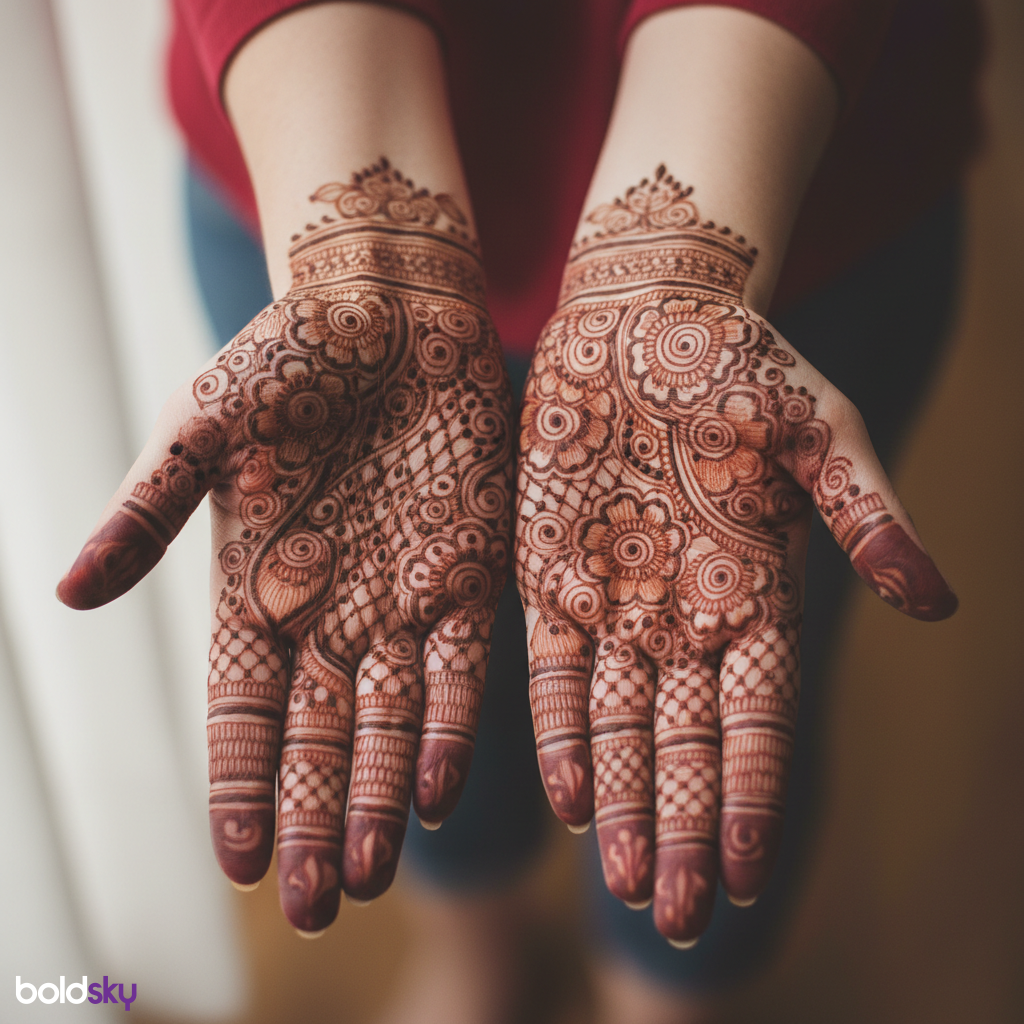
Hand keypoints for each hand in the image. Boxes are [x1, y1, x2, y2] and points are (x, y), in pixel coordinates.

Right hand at [58, 164, 512, 931]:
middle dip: (314, 821)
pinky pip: (464, 668)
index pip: (243, 712)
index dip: (240, 786)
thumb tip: (69, 592)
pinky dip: (449, 729)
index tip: (240, 861)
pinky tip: (436, 791)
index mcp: (257, 585)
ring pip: (389, 722)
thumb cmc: (289, 354)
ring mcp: (403, 597)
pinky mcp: (472, 572)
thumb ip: (151, 511)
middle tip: (313, 906)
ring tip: (369, 874)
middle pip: (319, 738)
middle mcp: (331, 609)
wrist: (391, 305)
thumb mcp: (205, 427)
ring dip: (378, 798)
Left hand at [515, 168, 955, 944]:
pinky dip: (560, 734)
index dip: (754, 796)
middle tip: (679, 918)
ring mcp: (614, 602)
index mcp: (757, 593)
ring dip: (626, 807)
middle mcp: (684, 616)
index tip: (747, 872)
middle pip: (688, 749)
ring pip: (620, 729)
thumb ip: (865, 512)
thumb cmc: (740, 361)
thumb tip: (937, 599)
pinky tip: (571, 798)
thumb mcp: (818, 431)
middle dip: (686, 831)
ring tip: (630, 885)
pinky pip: (550, 673)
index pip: (759, 720)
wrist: (642, 315)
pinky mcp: (549, 576)